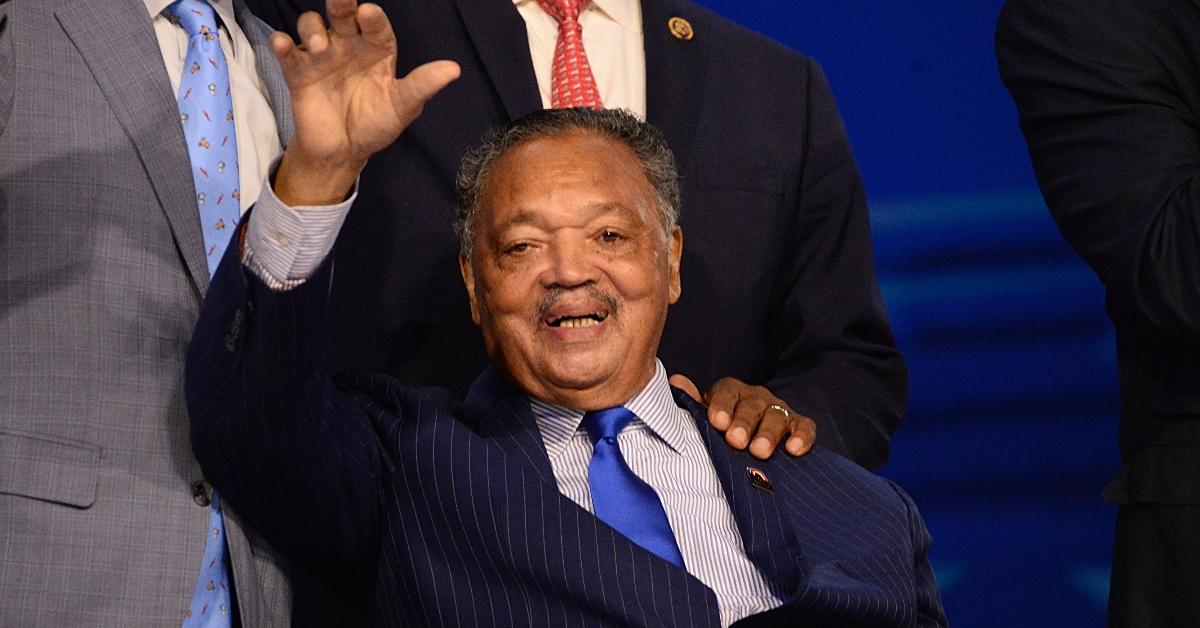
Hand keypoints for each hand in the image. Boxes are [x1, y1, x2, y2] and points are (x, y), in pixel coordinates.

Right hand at [272, 0, 459, 204]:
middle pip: (342, 15)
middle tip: (341, 0)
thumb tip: (454, 69)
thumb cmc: (375, 124)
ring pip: (312, 25)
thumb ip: (423, 86)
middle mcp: (348, 46)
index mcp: (377, 50)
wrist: (343, 151)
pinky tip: (282, 45)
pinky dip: (282, 44)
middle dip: (341, 4)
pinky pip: (287, 51)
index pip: (376, 26)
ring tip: (320, 47)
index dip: (373, 18)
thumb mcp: (402, 107)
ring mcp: (321, 56)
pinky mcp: (298, 71)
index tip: (369, 12)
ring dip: (312, 29)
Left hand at [669, 374, 815, 459]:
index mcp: (731, 392)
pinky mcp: (799, 425)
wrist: (751, 445)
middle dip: (744, 423)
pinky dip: (801, 437)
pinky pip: (805, 427)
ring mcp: (779, 410)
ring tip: (759, 452)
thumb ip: (692, 403)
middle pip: (752, 405)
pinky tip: (794, 449)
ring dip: (768, 434)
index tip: (716, 422)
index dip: (722, 406)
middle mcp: (756, 397)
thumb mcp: (707, 419)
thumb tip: (676, 381)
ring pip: (776, 416)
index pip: (726, 392)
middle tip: (736, 440)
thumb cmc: (723, 431)